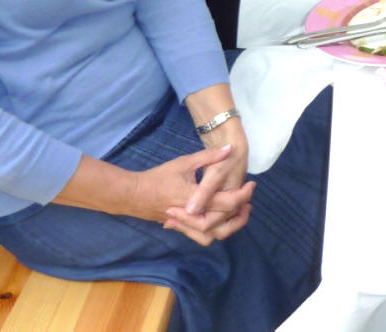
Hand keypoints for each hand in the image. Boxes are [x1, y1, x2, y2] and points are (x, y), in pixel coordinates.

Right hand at [129, 144, 255, 245]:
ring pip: (214, 234)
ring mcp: (186, 225)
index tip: (251, 185)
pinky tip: (221, 219)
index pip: (227, 202)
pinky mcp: (182, 229)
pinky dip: (214, 231)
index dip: (244, 195)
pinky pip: (202, 236)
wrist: (133, 195)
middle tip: (249, 201)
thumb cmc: (159, 177)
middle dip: (241, 213)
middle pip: (224, 221)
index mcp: (195, 199)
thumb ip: (208, 156)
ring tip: (239, 213)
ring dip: (230, 226)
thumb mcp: (184, 163)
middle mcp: (192, 216)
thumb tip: (230, 148)